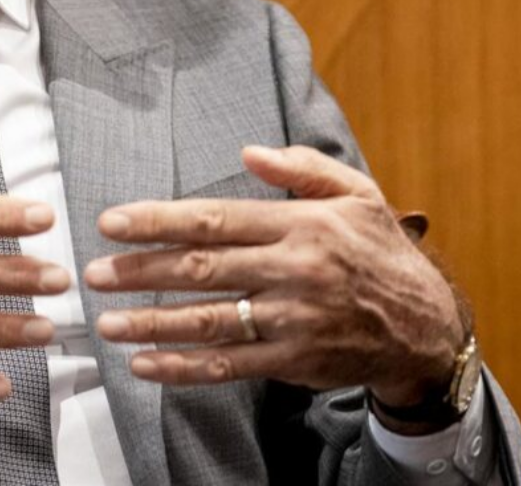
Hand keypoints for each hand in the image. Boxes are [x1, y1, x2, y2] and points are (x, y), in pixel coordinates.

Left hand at [83, 145, 463, 409]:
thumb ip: (302, 168)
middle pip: (201, 270)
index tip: (112, 222)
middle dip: (140, 272)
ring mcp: (292, 319)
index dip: (158, 221)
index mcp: (300, 225)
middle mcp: (292, 271)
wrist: (427, 325)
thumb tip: (249, 152)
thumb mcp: (357, 194)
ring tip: (107, 323)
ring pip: (209, 321)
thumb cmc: (381, 252)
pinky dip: (183, 368)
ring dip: (151, 323)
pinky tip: (145, 365)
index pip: (214, 220)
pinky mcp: (293, 360)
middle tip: (93, 273)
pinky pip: (229, 366)